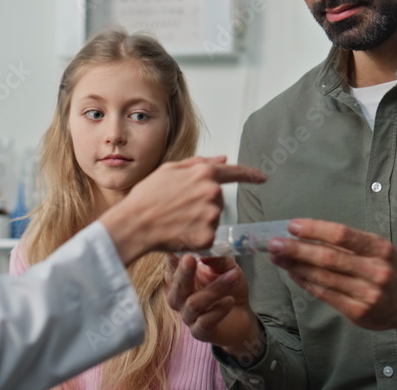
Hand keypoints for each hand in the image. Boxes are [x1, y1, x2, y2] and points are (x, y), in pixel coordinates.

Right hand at [99, 157, 264, 264]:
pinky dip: (196, 236)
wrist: (135, 224)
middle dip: (203, 202)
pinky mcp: (208, 236)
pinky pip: (208, 236)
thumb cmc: (147, 197)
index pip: (235, 172)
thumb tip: (222, 159)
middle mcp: (212, 193)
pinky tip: (179, 232)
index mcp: (204, 174)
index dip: (250, 175)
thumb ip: (199, 163)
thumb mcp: (170, 169)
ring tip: (176, 219)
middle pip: (218, 199)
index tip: (261, 178)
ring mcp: (212, 216)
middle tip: (178, 207)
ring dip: (200, 220)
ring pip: (213, 218)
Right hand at [165, 255, 263, 363]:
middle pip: (176, 288)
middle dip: (183, 273)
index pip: (172, 270)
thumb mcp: (228, 268)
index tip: (180, 250)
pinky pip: (205, 322)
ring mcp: (189, 317)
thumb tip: (205, 251)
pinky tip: (229, 301)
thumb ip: (218, 259)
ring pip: (194, 304)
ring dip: (214, 289)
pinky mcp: (200, 333)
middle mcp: (180, 299)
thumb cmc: (231, 288)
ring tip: (232, 277)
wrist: (243, 316)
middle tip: (190, 259)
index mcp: (183, 280)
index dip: (173, 261)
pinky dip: (218, 310)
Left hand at [269, 219, 396, 348]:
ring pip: (324, 278)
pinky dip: (307, 284)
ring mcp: (367, 294)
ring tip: (278, 258)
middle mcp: (375, 271)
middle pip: (329, 258)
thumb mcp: (378, 249)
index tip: (292, 226)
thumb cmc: (391, 270)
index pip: (342, 235)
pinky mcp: (359, 313)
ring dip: (296, 267)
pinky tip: (294, 274)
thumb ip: (348, 243)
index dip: (315, 229)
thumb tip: (308, 234)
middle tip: (274, 243)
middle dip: (297, 250)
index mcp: (379, 249)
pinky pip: (326, 295)